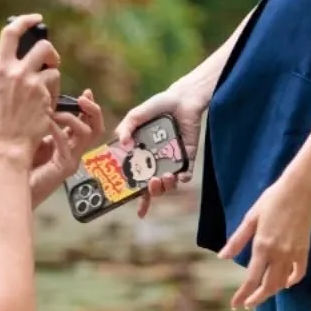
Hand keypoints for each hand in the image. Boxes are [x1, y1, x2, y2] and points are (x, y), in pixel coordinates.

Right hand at [0, 13, 58, 162]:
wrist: (8, 146)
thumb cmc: (0, 123)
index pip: (9, 33)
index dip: (25, 21)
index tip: (36, 20)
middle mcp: (12, 72)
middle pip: (41, 46)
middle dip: (50, 52)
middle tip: (51, 61)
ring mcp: (29, 82)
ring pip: (52, 65)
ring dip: (53, 75)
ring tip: (47, 91)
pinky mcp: (43, 94)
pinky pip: (54, 84)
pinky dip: (53, 92)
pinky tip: (46, 105)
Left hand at [29, 91, 104, 207]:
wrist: (15, 184)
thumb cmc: (22, 160)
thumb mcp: (36, 135)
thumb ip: (45, 121)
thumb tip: (46, 100)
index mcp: (70, 143)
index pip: (89, 123)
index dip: (89, 108)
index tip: (85, 93)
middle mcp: (74, 151)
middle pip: (96, 129)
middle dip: (92, 111)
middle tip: (84, 98)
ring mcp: (71, 160)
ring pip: (86, 134)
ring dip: (71, 119)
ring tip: (54, 113)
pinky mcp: (64, 168)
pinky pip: (66, 144)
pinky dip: (57, 131)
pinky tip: (46, 124)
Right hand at [115, 77, 209, 219]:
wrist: (182, 98)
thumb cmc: (157, 106)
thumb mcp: (136, 115)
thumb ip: (126, 127)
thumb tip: (123, 143)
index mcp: (141, 155)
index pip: (136, 180)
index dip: (136, 197)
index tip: (138, 212)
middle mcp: (155, 161)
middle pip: (152, 186)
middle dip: (152, 191)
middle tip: (152, 182)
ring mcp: (171, 160)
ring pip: (169, 184)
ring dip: (166, 186)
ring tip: (166, 177)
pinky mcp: (187, 157)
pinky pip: (186, 173)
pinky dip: (183, 177)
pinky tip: (180, 175)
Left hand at [220, 173, 310, 309]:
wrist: (299, 190)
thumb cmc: (272, 200)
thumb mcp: (250, 218)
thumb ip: (237, 240)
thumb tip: (222, 257)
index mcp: (262, 246)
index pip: (251, 279)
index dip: (243, 294)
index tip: (236, 305)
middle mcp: (278, 254)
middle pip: (268, 286)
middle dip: (257, 298)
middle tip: (248, 304)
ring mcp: (293, 254)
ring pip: (283, 282)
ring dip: (272, 291)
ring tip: (262, 293)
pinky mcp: (305, 250)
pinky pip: (299, 272)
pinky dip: (292, 281)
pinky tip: (286, 283)